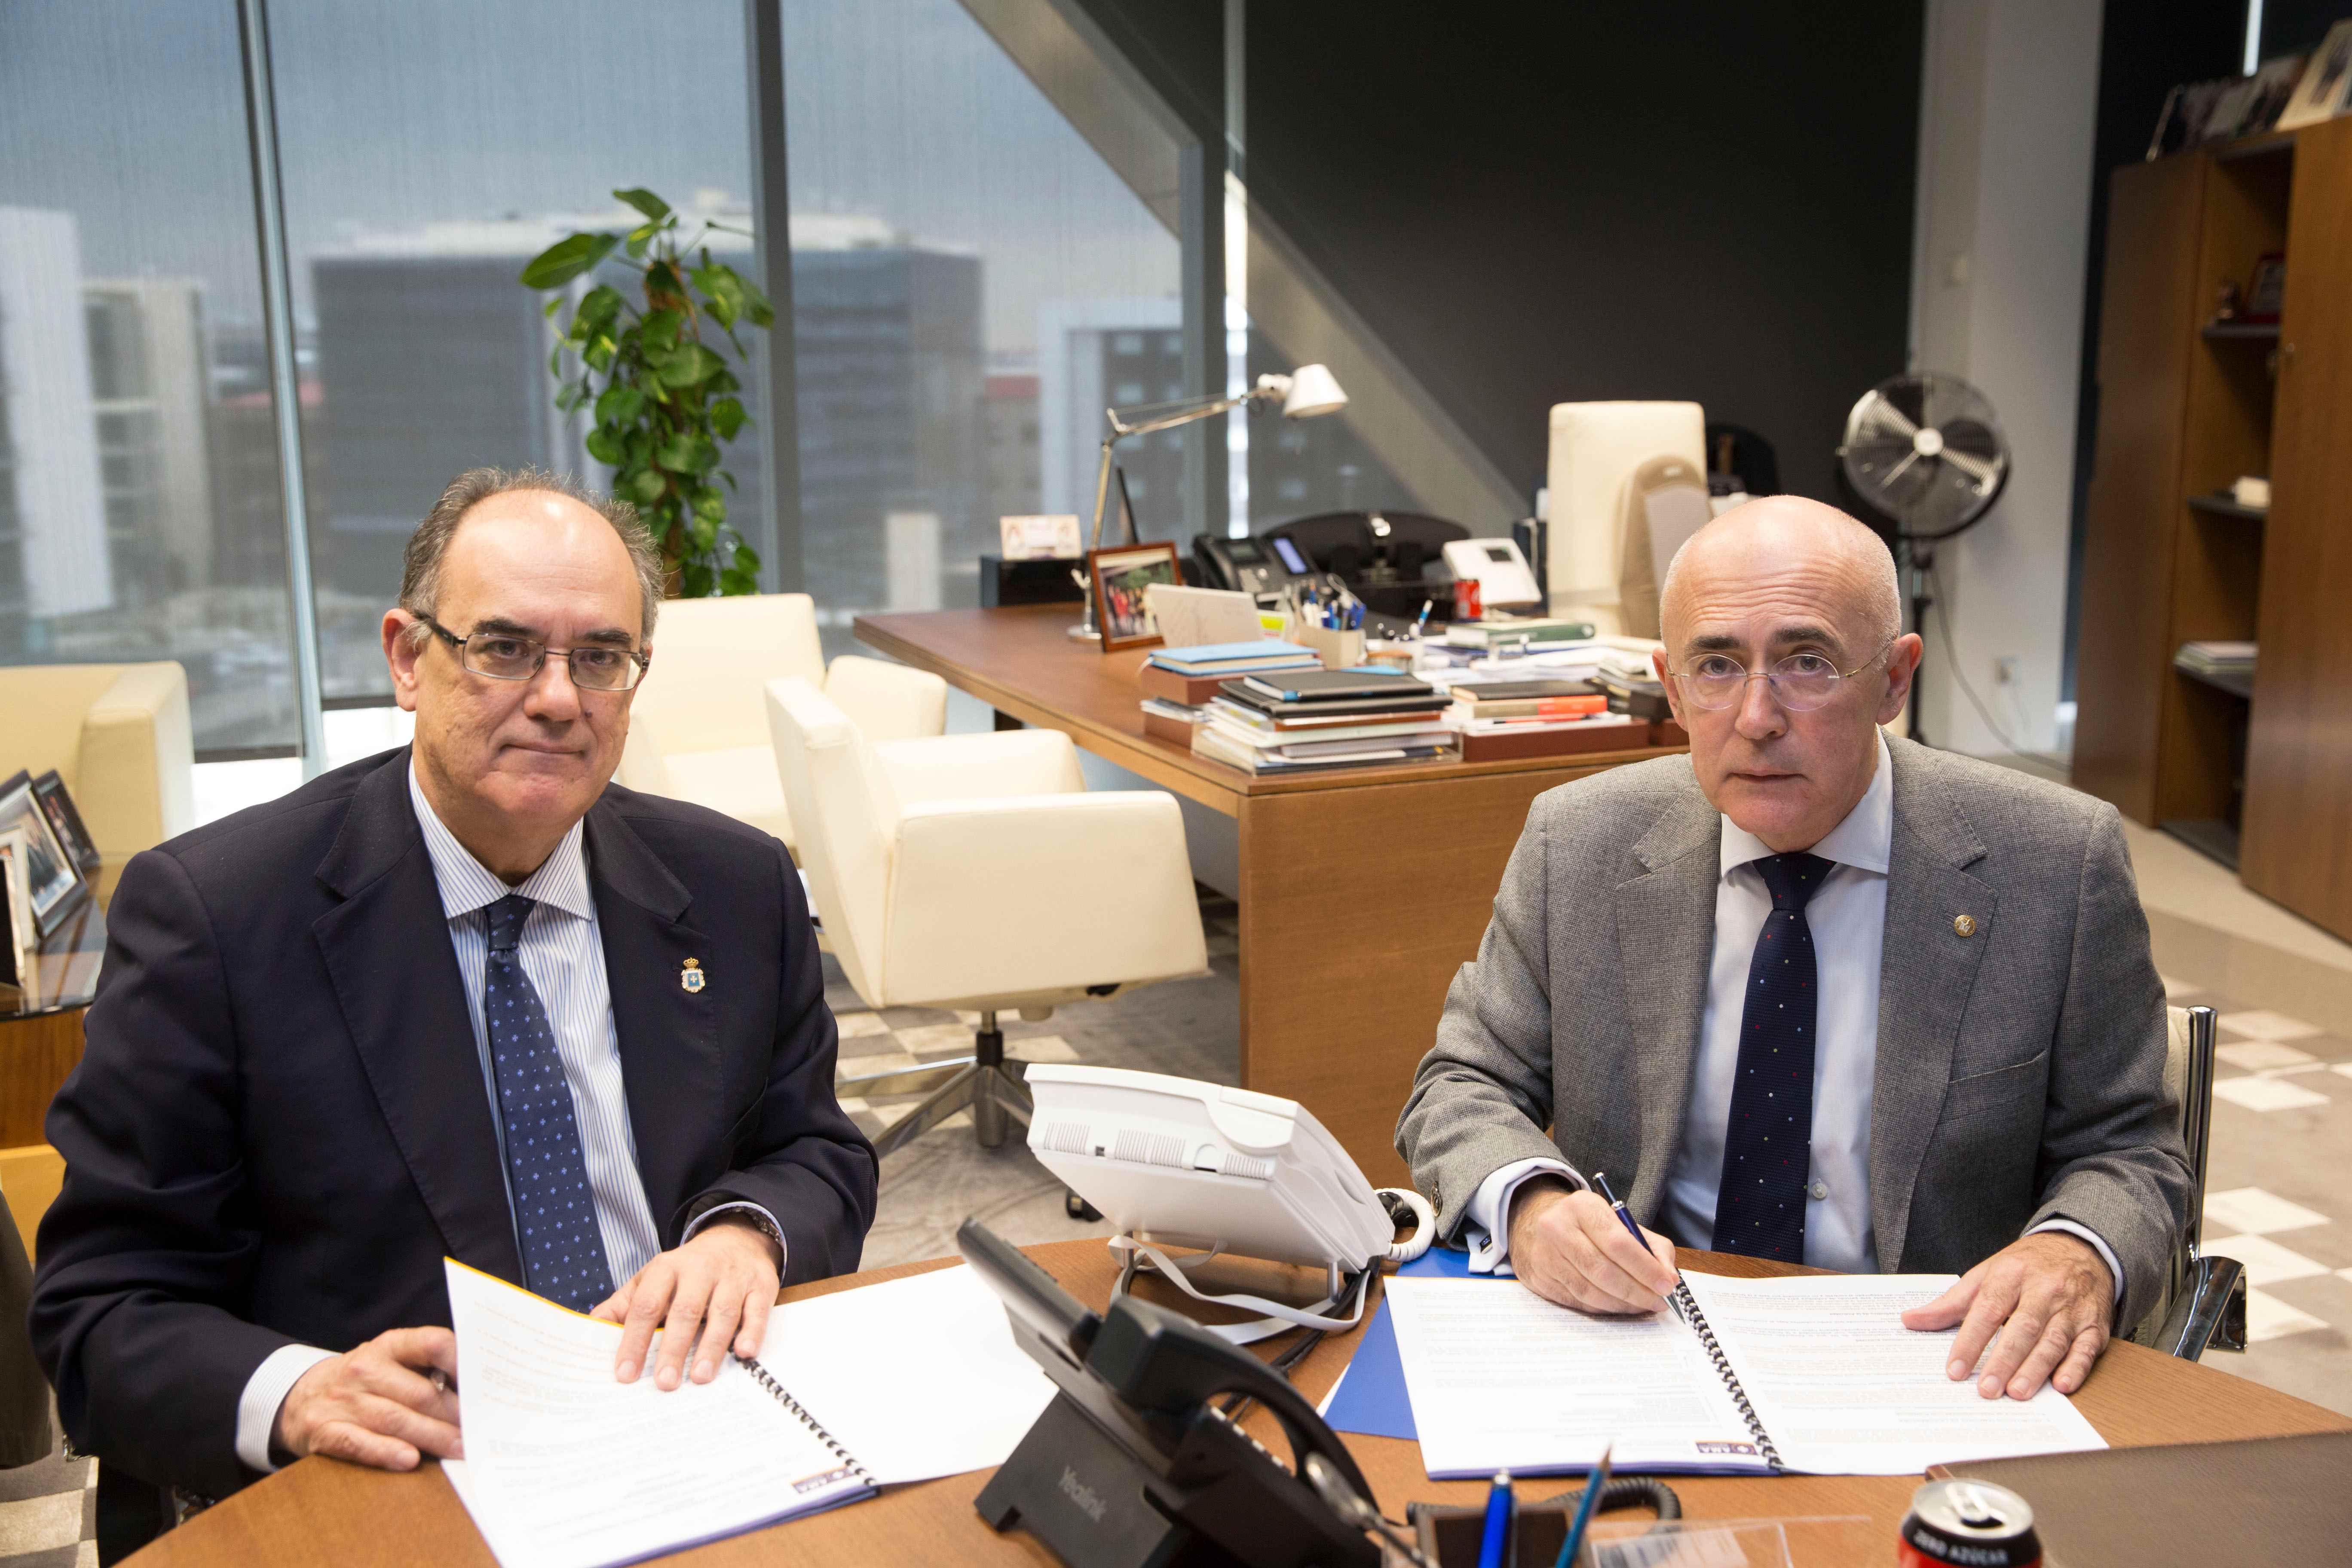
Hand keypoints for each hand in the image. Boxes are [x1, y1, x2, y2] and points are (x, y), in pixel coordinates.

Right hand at [274, 1327, 461, 1470]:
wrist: (299, 1396)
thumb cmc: (364, 1382)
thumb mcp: (390, 1362)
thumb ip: (426, 1370)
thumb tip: (475, 1393)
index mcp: (388, 1346)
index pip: (431, 1343)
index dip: (461, 1362)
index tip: (483, 1384)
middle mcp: (364, 1369)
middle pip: (420, 1393)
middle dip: (454, 1416)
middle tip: (479, 1433)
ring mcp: (343, 1400)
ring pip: (396, 1420)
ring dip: (432, 1438)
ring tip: (458, 1450)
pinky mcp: (325, 1430)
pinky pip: (358, 1442)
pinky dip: (385, 1452)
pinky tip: (409, 1460)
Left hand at [595, 1218, 780, 1388]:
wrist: (736, 1239)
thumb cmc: (687, 1272)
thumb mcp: (651, 1280)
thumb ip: (623, 1305)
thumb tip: (590, 1328)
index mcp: (666, 1269)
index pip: (646, 1305)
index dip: (634, 1340)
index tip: (625, 1373)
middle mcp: (700, 1270)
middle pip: (685, 1309)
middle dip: (673, 1347)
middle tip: (665, 1382)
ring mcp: (733, 1277)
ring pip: (723, 1311)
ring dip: (712, 1346)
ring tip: (700, 1377)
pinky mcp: (762, 1285)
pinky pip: (758, 1309)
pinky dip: (753, 1330)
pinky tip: (744, 1352)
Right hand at [1506, 1178, 1678, 1314]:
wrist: (1536, 1224)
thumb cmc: (1587, 1225)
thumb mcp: (1619, 1220)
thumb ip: (1651, 1245)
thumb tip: (1669, 1278)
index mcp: (1582, 1207)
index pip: (1618, 1242)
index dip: (1645, 1268)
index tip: (1667, 1286)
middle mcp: (1557, 1228)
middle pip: (1604, 1271)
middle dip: (1638, 1292)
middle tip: (1659, 1302)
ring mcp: (1545, 1256)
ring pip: (1591, 1292)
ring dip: (1623, 1304)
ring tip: (1643, 1306)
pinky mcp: (1540, 1279)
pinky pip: (1579, 1302)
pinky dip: (1605, 1308)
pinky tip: (1620, 1305)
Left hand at [1902, 1232, 2112, 1398]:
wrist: (2079, 1249)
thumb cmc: (2024, 1267)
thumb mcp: (1985, 1274)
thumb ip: (1950, 1302)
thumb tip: (1909, 1320)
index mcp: (2010, 1275)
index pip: (1986, 1310)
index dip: (1970, 1341)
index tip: (1955, 1369)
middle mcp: (2042, 1290)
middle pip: (2022, 1328)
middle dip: (2003, 1360)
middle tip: (1987, 1389)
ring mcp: (2071, 1308)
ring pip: (2053, 1340)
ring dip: (2036, 1368)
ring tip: (2017, 1392)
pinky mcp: (2095, 1325)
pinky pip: (2087, 1348)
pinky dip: (2076, 1367)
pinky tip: (2062, 1385)